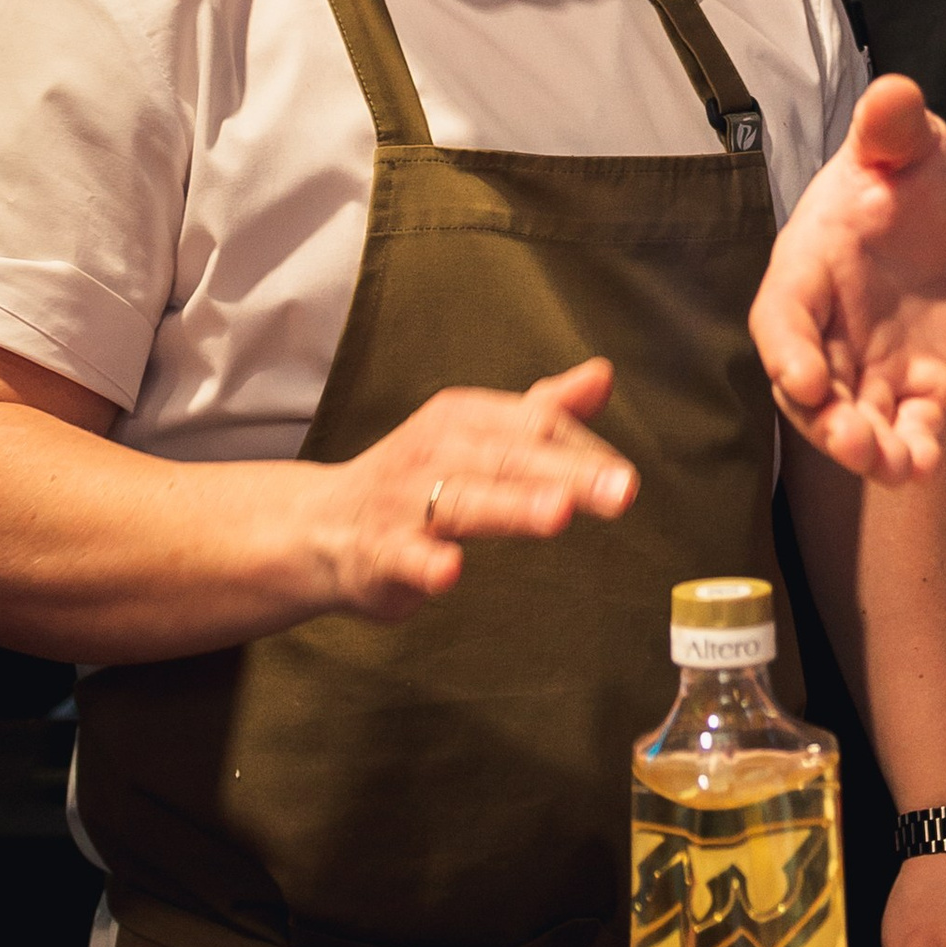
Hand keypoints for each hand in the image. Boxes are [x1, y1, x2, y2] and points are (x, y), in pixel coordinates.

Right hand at [318, 363, 636, 619]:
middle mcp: (435, 450)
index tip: (626, 479)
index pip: (535, 426)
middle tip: (621, 490)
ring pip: (463, 501)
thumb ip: (541, 411)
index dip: (584, 452)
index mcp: (463, 418)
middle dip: (567, 472)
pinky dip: (424, 565)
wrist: (320, 527)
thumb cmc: (416, 481)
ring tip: (558, 511)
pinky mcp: (378, 553)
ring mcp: (403, 501)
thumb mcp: (476, 437)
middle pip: (509, 458)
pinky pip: (402, 557)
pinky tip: (449, 572)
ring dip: (511, 506)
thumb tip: (602, 374)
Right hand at [749, 79, 945, 481]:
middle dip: (825, 421)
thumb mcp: (909, 146)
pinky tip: (929, 461)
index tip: (802, 378)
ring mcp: (870, 374)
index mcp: (809, 271)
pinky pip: (911, 435)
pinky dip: (916, 452)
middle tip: (851, 439)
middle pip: (809, 394)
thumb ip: (894, 128)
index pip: (781, 319)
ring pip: (854, 426)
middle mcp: (829, 335)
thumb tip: (894, 95)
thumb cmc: (906, 187)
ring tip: (894, 464)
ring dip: (867, 451)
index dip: (787, 351)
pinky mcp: (917, 400)